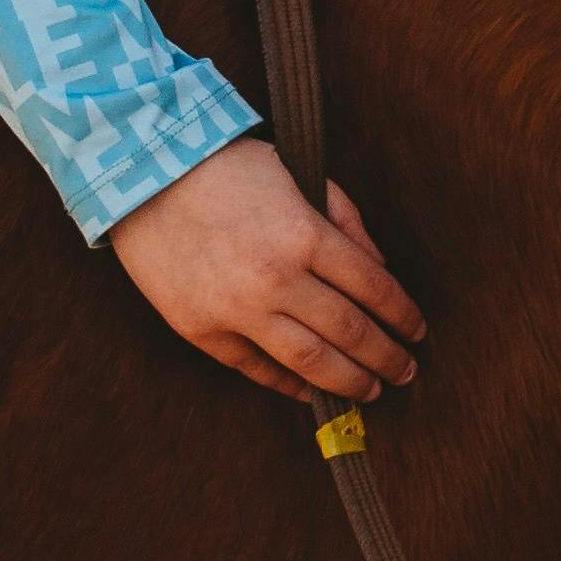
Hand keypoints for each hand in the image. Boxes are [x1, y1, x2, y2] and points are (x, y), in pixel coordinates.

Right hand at [109, 139, 428, 401]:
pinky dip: (291, 383)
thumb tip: (381, 271)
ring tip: (372, 391)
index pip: (374, 288)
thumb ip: (346, 221)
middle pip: (350, 332)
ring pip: (309, 361)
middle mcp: (276, 278)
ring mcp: (236, 309)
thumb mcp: (298, 175)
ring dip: (349, 381)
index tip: (418, 331)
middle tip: (406, 371)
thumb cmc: (228, 168)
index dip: (403, 315)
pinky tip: (313, 390)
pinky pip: (257, 369)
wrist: (143, 174)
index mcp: (306, 234)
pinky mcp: (202, 330)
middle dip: (386, 357)